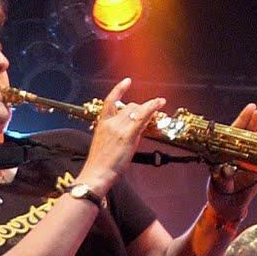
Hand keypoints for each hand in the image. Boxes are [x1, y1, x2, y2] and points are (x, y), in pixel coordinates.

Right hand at [79, 77, 165, 192]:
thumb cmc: (100, 164)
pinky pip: (142, 117)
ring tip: (157, 113)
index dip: (119, 90)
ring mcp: (118, 128)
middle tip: (150, 117)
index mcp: (102, 124)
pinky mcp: (127, 135)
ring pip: (137, 111)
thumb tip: (131, 130)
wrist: (96, 173)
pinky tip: (160, 102)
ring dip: (148, 111)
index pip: (109, 101)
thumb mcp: (104, 144)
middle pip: (130, 107)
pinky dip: (152, 107)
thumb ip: (115, 134)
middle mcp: (110, 123)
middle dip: (140, 110)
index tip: (127, 81)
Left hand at [207, 103, 256, 223]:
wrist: (229, 209)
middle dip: (252, 122)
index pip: (232, 134)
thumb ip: (223, 177)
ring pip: (255, 146)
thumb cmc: (219, 196)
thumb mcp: (218, 186)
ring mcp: (248, 162)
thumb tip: (228, 168)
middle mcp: (236, 155)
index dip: (241, 121)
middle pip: (245, 135)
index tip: (250, 109)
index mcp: (224, 154)